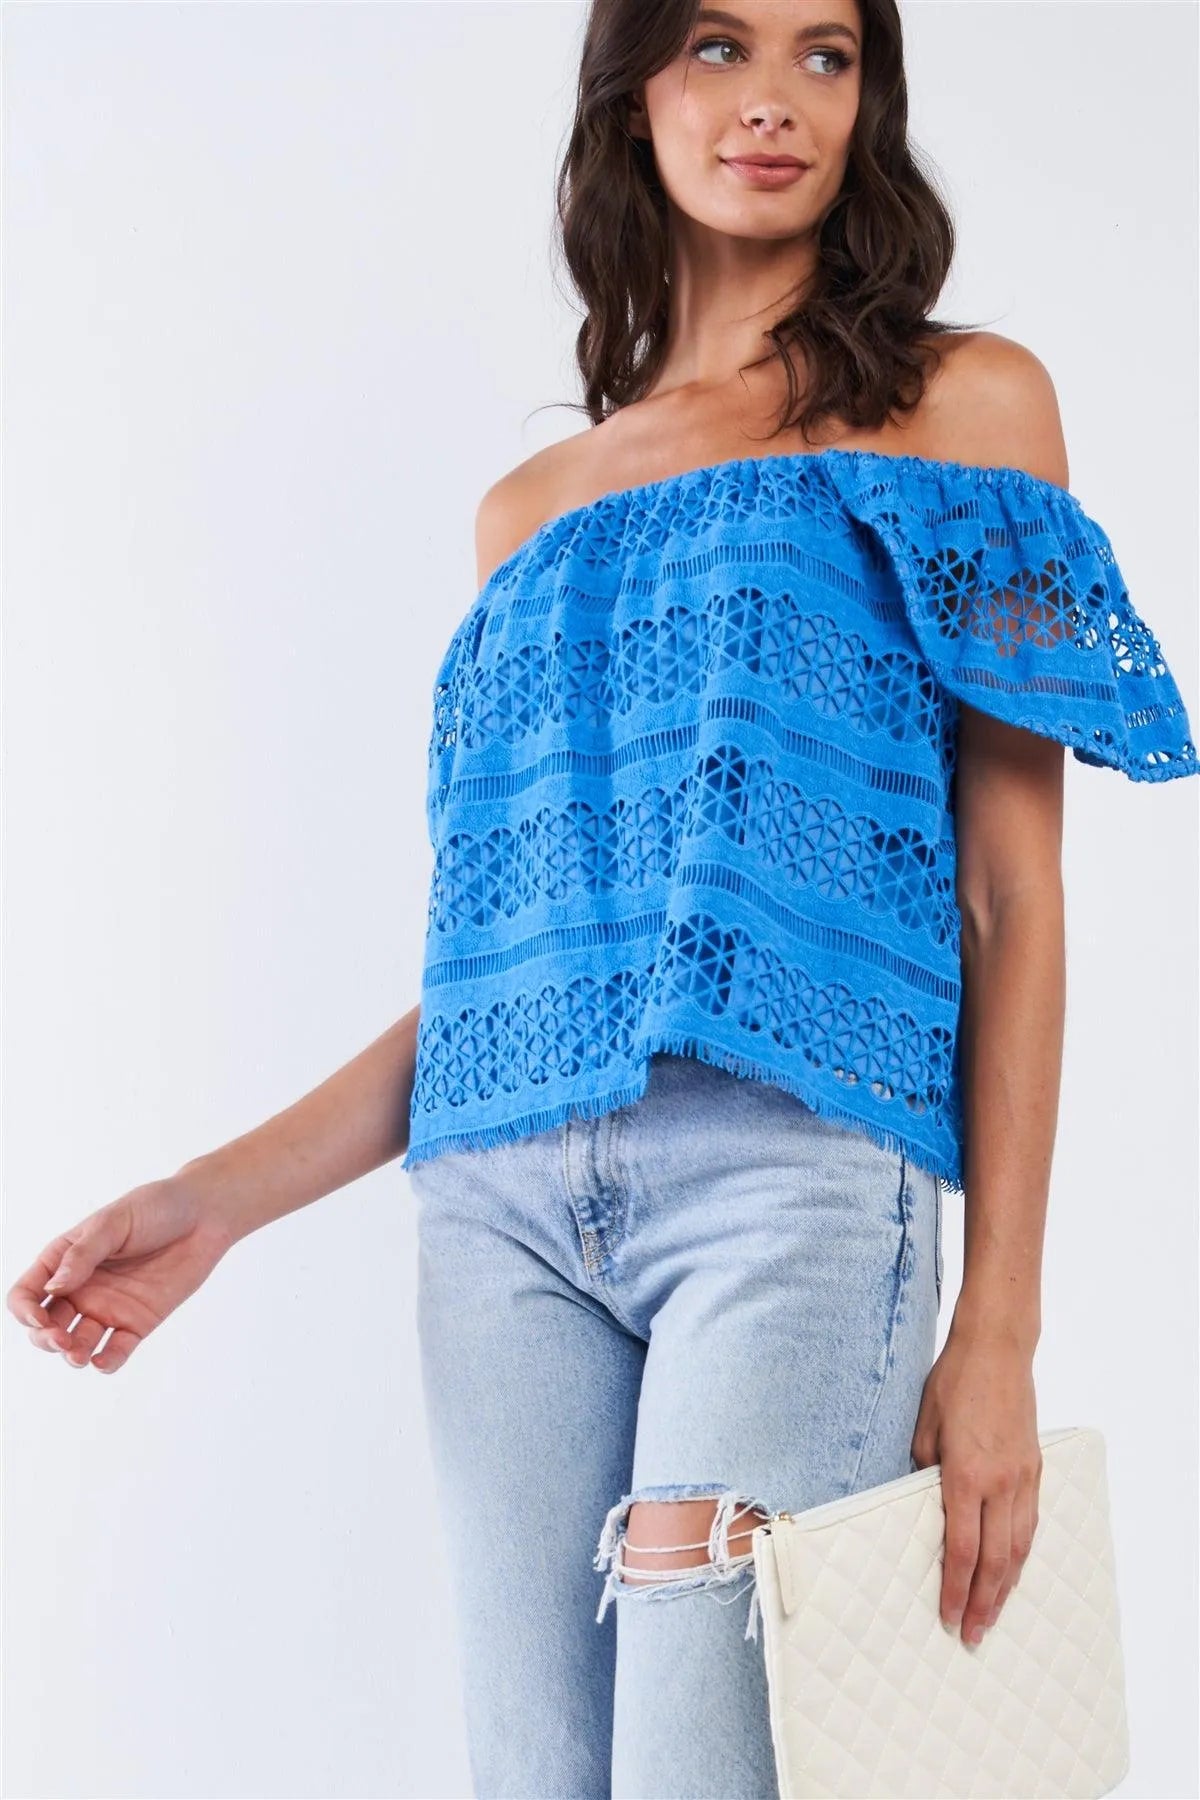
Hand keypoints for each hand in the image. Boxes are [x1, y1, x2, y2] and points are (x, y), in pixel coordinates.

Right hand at [6, 1175, 234, 1373]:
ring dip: (72, 1354)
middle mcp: (82, 1288)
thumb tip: (54, 1287)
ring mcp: (108, 1307)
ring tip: (79, 1356)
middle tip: (61, 1340)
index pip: (27, 1293)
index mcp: (65, 1260)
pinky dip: (106, 1362)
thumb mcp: (114, 1222)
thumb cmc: (156, 1208)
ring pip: (77, 1343)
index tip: (39, 1318)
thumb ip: (83, 1254)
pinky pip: (116, 1350)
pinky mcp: (137, 1322)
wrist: (205, 1215)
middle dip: (45, 1339)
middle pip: (46, 1326)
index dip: (24, 1311)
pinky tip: (102, 1362)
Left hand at [910, 1327, 1041, 1645]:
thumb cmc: (953, 1382)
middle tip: (973, 1635)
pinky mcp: (1035, 1469)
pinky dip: (1022, 1554)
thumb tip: (918, 1504)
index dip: (955, 1589)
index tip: (948, 1617)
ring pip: (1019, 1548)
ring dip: (1006, 1586)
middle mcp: (1001, 1483)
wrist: (997, 1348)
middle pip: (994, 1561)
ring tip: (994, 1615)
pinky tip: (1013, 1570)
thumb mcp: (924, 1426)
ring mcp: (1023, 1477)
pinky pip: (1030, 1524)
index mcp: (967, 1475)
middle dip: (983, 1603)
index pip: (961, 1550)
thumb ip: (922, 1471)